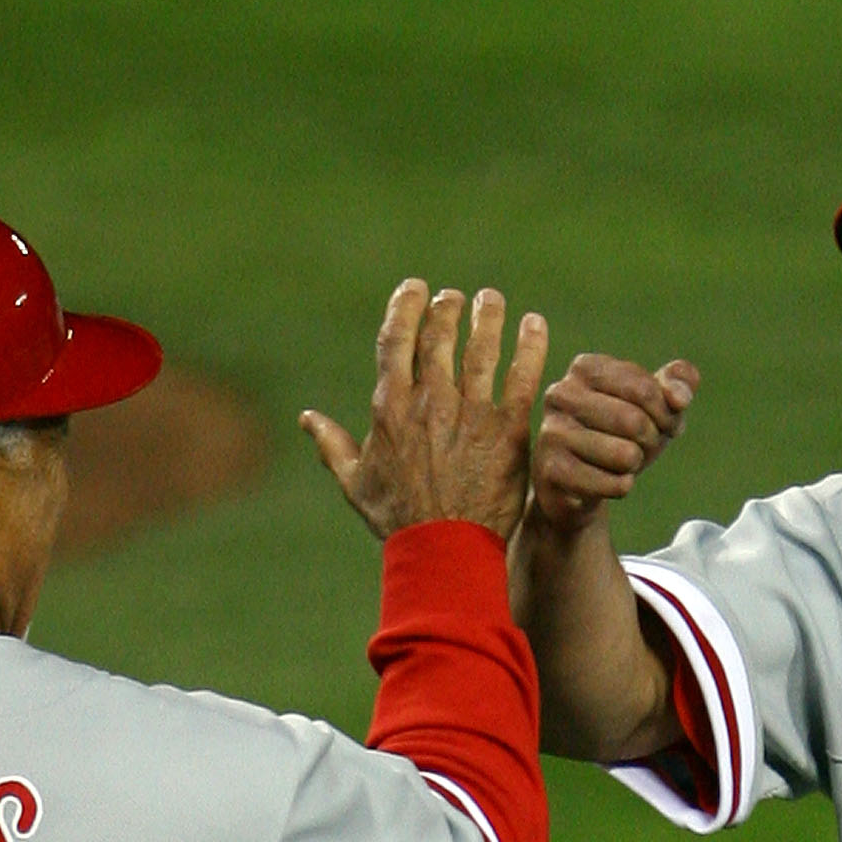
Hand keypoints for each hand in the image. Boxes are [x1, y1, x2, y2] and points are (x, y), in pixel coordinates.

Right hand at [303, 282, 548, 541]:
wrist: (444, 551)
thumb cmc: (398, 520)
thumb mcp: (356, 483)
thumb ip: (332, 445)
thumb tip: (307, 418)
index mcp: (391, 408)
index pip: (396, 339)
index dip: (406, 306)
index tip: (417, 289)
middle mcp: (430, 402)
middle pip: (440, 335)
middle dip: (449, 308)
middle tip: (458, 298)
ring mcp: (471, 414)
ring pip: (482, 348)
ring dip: (488, 316)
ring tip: (493, 301)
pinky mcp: (508, 431)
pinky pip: (523, 377)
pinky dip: (531, 346)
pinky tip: (534, 325)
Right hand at [533, 352, 697, 534]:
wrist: (576, 482)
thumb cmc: (620, 433)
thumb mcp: (655, 403)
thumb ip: (679, 381)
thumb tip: (679, 398)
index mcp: (586, 367)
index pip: (646, 390)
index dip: (666, 415)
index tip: (660, 423)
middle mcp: (562, 394)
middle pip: (635, 422)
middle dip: (651, 440)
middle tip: (641, 447)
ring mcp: (552, 432)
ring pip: (625, 455)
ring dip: (635, 464)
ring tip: (619, 462)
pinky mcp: (552, 471)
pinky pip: (614, 484)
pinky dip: (622, 487)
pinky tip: (606, 480)